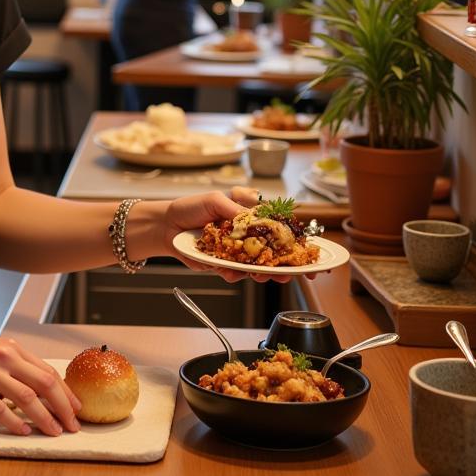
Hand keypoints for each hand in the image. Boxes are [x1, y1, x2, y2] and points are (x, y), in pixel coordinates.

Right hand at [0, 327, 81, 437]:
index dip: (66, 392)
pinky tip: (23, 432)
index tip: (76, 408)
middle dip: (64, 407)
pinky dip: (15, 424)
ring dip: (45, 419)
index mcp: (9, 347)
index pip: (47, 370)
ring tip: (54, 433)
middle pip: (45, 383)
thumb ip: (10, 366)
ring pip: (27, 398)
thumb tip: (33, 390)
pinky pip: (0, 410)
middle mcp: (2, 357)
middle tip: (73, 426)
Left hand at [162, 187, 288, 284]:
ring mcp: (236, 253)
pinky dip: (234, 274)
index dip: (294, 244)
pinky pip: (235, 273)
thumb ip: (236, 210)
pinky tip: (229, 272)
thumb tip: (255, 221)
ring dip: (261, 274)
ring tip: (262, 275)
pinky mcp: (224, 265)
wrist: (167, 226)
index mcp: (250, 218)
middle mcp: (247, 237)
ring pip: (256, 268)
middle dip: (284, 267)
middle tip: (287, 274)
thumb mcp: (215, 200)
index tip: (308, 257)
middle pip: (273, 254)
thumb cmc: (191, 207)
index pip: (278, 231)